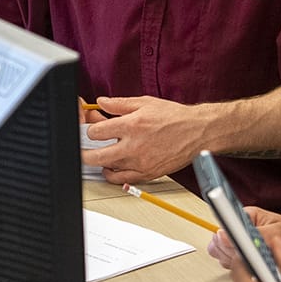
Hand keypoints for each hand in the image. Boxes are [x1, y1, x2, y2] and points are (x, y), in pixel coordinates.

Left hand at [83, 94, 204, 186]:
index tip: (91, 129)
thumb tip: (101, 102)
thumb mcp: (145, 102)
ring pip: (108, 168)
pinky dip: (113, 174)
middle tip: (82, 149)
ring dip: (100, 162)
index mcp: (132, 125)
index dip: (89, 130)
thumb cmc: (175, 117)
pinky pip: (122, 180)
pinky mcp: (148, 174)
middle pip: (96, 156)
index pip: (96, 132)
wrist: (198, 132)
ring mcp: (141, 162)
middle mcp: (134, 146)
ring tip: (101, 154)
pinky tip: (112, 166)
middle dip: (84, 152)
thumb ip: (119, 104)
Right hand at [207, 205, 280, 272]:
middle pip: (221, 243)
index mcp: (248, 217)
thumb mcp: (275, 235)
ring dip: (238, 263)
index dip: (226, 236)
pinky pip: (236, 267)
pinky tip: (257, 270)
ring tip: (258, 263)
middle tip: (250, 257)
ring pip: (226, 257)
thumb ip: (249, 236)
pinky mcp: (249, 261)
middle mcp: (243, 232)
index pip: (225, 223)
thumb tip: (224, 235)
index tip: (234, 245)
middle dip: (233, 252)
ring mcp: (245, 247)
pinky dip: (244, 271)